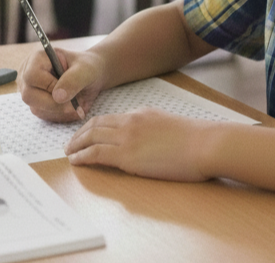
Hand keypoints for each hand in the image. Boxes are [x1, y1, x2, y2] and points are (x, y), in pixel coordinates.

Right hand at [18, 47, 105, 122]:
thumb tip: (57, 97)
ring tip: (77, 103)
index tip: (70, 90)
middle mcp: (27, 73)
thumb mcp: (85, 70)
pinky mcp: (34, 103)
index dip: (50, 87)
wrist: (90, 77)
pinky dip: (60, 115)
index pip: (32, 76)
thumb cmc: (87, 68)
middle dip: (55, 104)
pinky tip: (72, 107)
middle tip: (76, 104)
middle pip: (29, 96)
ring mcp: (29, 90)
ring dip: (60, 111)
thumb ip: (73, 80)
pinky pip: (43, 115)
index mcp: (37, 58)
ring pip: (36, 108)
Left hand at [65, 109, 214, 181]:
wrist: (205, 144)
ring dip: (76, 145)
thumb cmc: (195, 140)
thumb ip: (151, 128)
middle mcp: (130, 122)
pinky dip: (82, 157)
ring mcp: (127, 138)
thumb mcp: (168, 124)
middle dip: (78, 134)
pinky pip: (96, 154)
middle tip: (69, 143)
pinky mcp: (128, 156)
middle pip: (94, 125)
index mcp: (140, 113)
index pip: (108, 118)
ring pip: (91, 137)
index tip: (84, 133)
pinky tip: (76, 161)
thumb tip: (142, 139)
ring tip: (68, 152)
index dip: (92, 126)